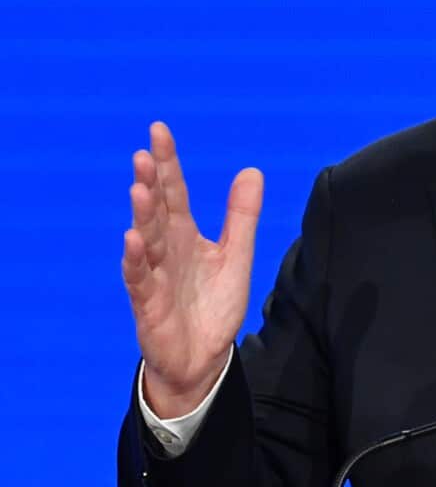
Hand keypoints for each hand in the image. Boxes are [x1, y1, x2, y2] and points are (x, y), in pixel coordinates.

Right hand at [121, 122, 262, 417]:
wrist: (205, 356)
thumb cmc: (214, 304)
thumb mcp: (236, 254)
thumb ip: (241, 215)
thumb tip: (251, 170)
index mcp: (184, 234)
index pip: (174, 191)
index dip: (167, 162)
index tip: (158, 130)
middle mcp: (165, 249)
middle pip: (156, 209)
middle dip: (149, 181)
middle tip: (143, 152)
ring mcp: (154, 275)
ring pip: (146, 240)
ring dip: (142, 215)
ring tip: (140, 188)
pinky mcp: (149, 304)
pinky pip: (140, 279)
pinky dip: (136, 260)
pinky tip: (133, 240)